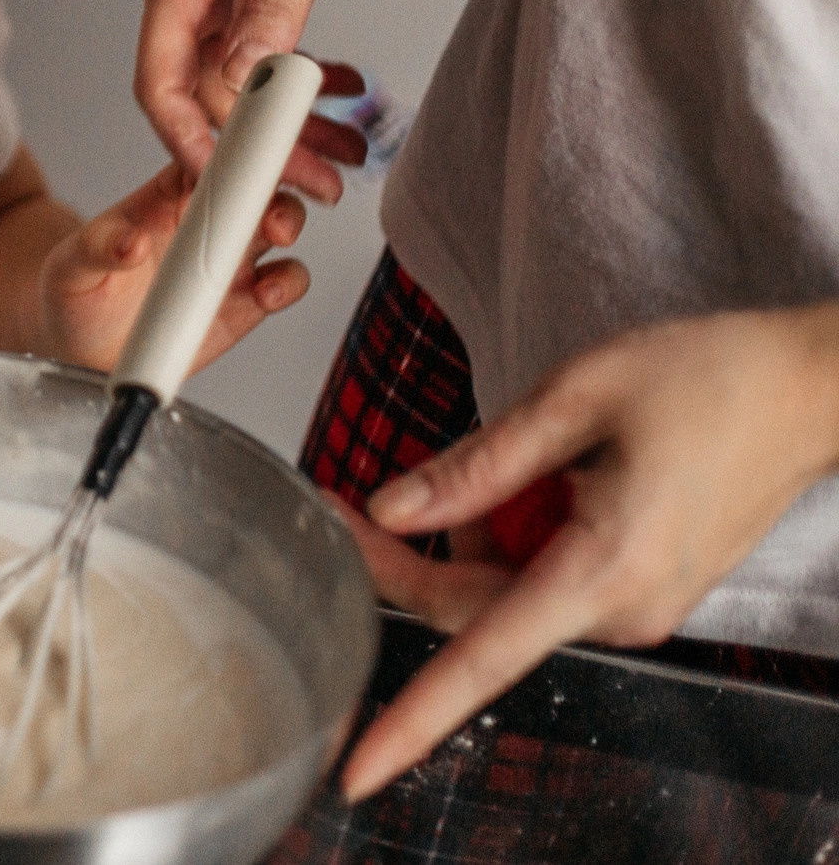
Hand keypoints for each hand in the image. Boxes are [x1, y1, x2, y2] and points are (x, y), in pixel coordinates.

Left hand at [35, 163, 308, 373]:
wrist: (81, 347)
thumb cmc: (77, 289)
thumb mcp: (72, 265)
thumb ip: (98, 248)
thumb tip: (127, 241)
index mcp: (166, 195)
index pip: (205, 156)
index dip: (230, 149)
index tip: (242, 155)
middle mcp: (205, 220)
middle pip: (253, 184)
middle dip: (270, 185)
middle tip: (268, 204)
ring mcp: (227, 258)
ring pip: (278, 225)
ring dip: (288, 225)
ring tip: (279, 240)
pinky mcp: (243, 300)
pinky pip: (280, 282)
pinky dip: (286, 283)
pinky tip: (269, 292)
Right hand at [136, 0, 386, 201]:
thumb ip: (276, 8)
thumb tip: (247, 80)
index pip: (160, 75)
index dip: (185, 137)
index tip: (227, 182)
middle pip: (196, 89)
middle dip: (249, 144)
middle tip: (310, 182)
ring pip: (228, 78)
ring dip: (278, 122)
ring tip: (338, 156)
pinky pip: (252, 52)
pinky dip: (290, 84)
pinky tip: (332, 102)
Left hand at [334, 304, 838, 801]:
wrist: (809, 390)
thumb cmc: (710, 380)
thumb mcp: (575, 397)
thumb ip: (475, 465)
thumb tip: (388, 510)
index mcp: (602, 570)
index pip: (481, 659)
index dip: (411, 719)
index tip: (357, 767)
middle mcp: (621, 610)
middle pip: (469, 612)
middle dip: (404, 561)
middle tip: (353, 498)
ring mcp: (635, 608)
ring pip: (503, 591)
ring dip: (474, 535)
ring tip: (517, 454)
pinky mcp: (639, 592)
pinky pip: (546, 577)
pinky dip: (519, 532)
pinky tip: (550, 473)